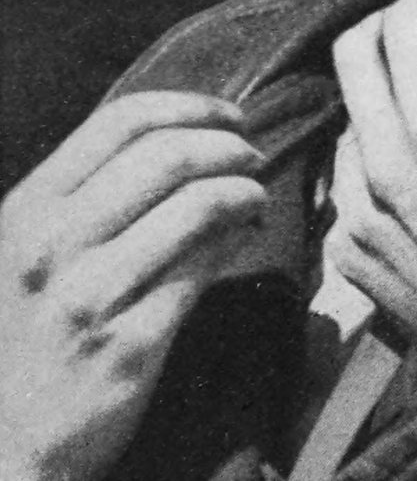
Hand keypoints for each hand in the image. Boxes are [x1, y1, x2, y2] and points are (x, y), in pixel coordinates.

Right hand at [0, 92, 266, 480]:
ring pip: (196, 206)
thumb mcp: (36, 248)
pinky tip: (247, 236)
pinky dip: (238, 239)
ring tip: (256, 198)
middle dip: (229, 148)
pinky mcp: (127, 343)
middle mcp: (52, 244)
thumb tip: (188, 139)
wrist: (5, 444)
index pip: (121, 121)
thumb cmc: (31, 330)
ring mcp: (88, 295)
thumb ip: (93, 192)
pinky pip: (204, 269)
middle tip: (255, 157)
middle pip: (168, 156)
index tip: (231, 117)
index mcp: (30, 207)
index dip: (191, 107)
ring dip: (244, 191)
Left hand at [327, 0, 416, 370]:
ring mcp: (354, 208)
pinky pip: (345, 174)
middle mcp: (383, 166)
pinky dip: (369, 160)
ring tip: (415, 116)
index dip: (414, 2)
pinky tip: (405, 179)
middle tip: (405, 27)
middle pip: (351, 56)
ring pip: (347, 118)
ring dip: (375, 101)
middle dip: (378, 27)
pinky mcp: (341, 244)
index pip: (401, 33)